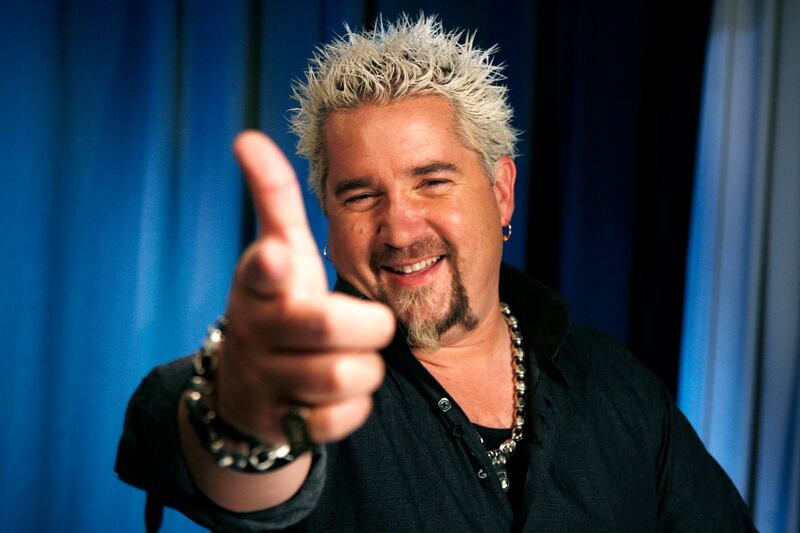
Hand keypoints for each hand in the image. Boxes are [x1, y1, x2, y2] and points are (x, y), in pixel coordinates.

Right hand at [217, 131, 394, 445]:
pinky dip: (353, 408)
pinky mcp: (283, 424)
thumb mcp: (276, 254)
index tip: (279, 258)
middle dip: (366, 324)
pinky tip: (337, 396)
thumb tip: (248, 138)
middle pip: (327, 326)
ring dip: (364, 367)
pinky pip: (343, 419)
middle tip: (369, 325)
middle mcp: (255, 331)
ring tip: (349, 358)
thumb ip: (273, 199)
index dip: (271, 267)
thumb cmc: (279, 306)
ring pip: (345, 376)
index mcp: (257, 285)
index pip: (259, 272)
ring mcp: (265, 380)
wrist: (247, 389)